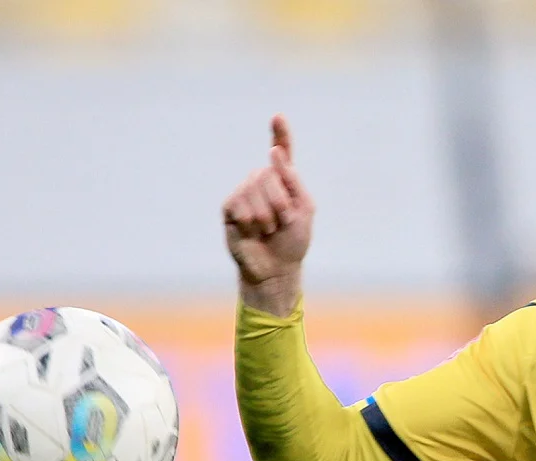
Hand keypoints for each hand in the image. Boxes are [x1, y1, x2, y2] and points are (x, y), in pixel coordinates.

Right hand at [224, 114, 314, 315]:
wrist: (276, 268)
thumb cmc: (293, 240)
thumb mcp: (304, 208)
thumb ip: (293, 180)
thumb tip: (274, 152)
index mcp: (283, 181)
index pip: (282, 153)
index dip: (280, 134)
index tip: (278, 116)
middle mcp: (262, 182)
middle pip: (268, 174)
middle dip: (281, 203)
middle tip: (282, 223)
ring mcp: (244, 193)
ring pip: (254, 189)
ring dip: (267, 215)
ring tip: (268, 229)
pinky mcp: (230, 208)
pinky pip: (239, 204)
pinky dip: (251, 221)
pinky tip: (252, 232)